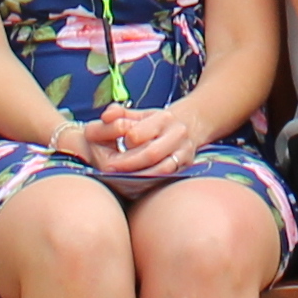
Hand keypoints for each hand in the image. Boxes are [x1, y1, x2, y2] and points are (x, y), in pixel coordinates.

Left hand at [80, 99, 205, 180]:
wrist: (191, 124)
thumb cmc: (160, 122)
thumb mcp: (141, 114)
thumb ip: (120, 114)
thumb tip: (105, 117)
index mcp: (164, 118)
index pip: (138, 134)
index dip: (125, 143)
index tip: (117, 147)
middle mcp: (177, 134)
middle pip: (150, 153)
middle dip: (128, 164)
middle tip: (111, 169)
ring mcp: (184, 151)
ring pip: (162, 169)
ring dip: (140, 176)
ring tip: (123, 179)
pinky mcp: (187, 165)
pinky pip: (168, 177)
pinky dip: (153, 181)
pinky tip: (139, 183)